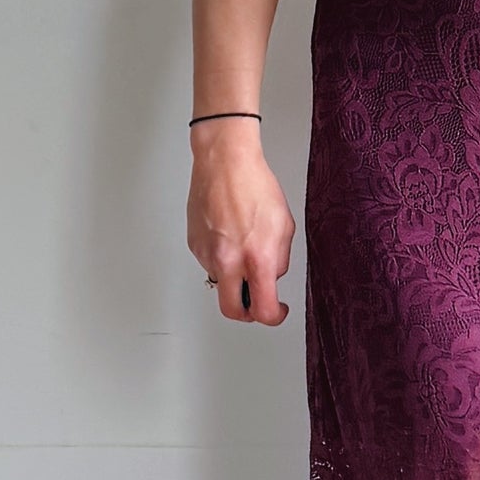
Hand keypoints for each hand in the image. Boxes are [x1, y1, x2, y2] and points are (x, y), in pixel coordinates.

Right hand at [187, 125, 295, 324]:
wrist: (224, 163)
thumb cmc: (255, 186)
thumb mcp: (284, 226)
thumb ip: (279, 259)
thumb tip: (271, 277)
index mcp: (256, 258)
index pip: (262, 309)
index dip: (274, 316)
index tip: (278, 310)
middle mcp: (228, 261)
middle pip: (232, 310)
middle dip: (247, 313)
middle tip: (257, 301)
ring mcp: (207, 255)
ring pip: (222, 283)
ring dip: (235, 276)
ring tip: (243, 244)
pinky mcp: (195, 245)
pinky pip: (211, 263)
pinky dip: (223, 258)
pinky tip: (230, 235)